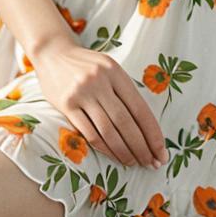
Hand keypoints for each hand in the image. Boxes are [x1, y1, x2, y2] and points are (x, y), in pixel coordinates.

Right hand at [33, 37, 168, 168]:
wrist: (53, 52)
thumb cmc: (87, 65)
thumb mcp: (109, 68)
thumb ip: (124, 91)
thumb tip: (146, 126)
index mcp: (116, 71)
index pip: (139, 108)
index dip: (152, 133)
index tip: (162, 151)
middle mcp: (100, 81)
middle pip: (125, 121)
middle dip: (142, 146)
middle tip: (152, 163)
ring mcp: (82, 93)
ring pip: (108, 130)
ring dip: (124, 151)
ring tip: (134, 163)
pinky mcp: (66, 104)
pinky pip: (89, 132)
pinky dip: (105, 148)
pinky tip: (114, 156)